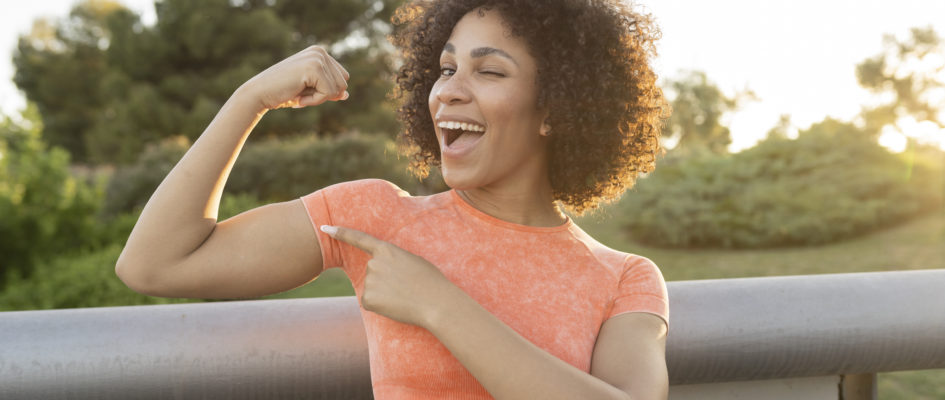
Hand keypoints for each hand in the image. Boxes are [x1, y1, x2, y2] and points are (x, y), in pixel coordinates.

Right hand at [239, 46, 349, 110]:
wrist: (259, 93)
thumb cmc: (282, 92)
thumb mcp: (310, 90)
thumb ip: (328, 89)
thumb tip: (346, 95)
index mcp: (319, 53)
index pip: (342, 78)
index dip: (327, 91)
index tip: (305, 89)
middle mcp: (320, 51)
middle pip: (343, 84)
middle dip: (324, 95)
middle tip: (301, 92)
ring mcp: (317, 58)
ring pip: (338, 90)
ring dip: (319, 98)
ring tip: (298, 93)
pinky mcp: (314, 68)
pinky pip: (329, 94)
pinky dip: (314, 101)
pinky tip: (297, 95)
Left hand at [321, 225, 456, 327]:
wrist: (435, 303)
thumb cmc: (431, 282)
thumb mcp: (414, 261)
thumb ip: (394, 261)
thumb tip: (384, 274)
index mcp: (387, 250)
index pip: (360, 239)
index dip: (341, 233)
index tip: (325, 228)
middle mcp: (374, 263)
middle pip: (372, 272)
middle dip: (385, 280)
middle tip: (406, 287)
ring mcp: (369, 281)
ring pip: (372, 289)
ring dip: (385, 294)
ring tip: (404, 296)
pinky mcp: (367, 299)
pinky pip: (370, 303)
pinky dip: (381, 307)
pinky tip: (396, 306)